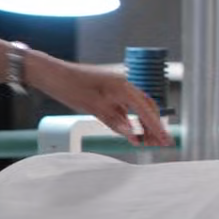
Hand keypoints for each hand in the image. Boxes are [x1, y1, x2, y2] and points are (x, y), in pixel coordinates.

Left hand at [22, 52, 171, 147]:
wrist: (51, 73)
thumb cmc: (69, 85)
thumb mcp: (92, 106)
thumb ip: (113, 120)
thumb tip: (132, 133)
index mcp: (122, 87)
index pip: (146, 110)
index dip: (157, 127)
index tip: (166, 141)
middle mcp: (122, 86)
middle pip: (146, 108)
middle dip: (155, 127)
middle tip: (162, 144)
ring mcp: (115, 90)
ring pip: (136, 109)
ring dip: (143, 125)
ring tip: (149, 142)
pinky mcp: (107, 94)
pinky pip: (124, 109)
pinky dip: (130, 121)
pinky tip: (133, 133)